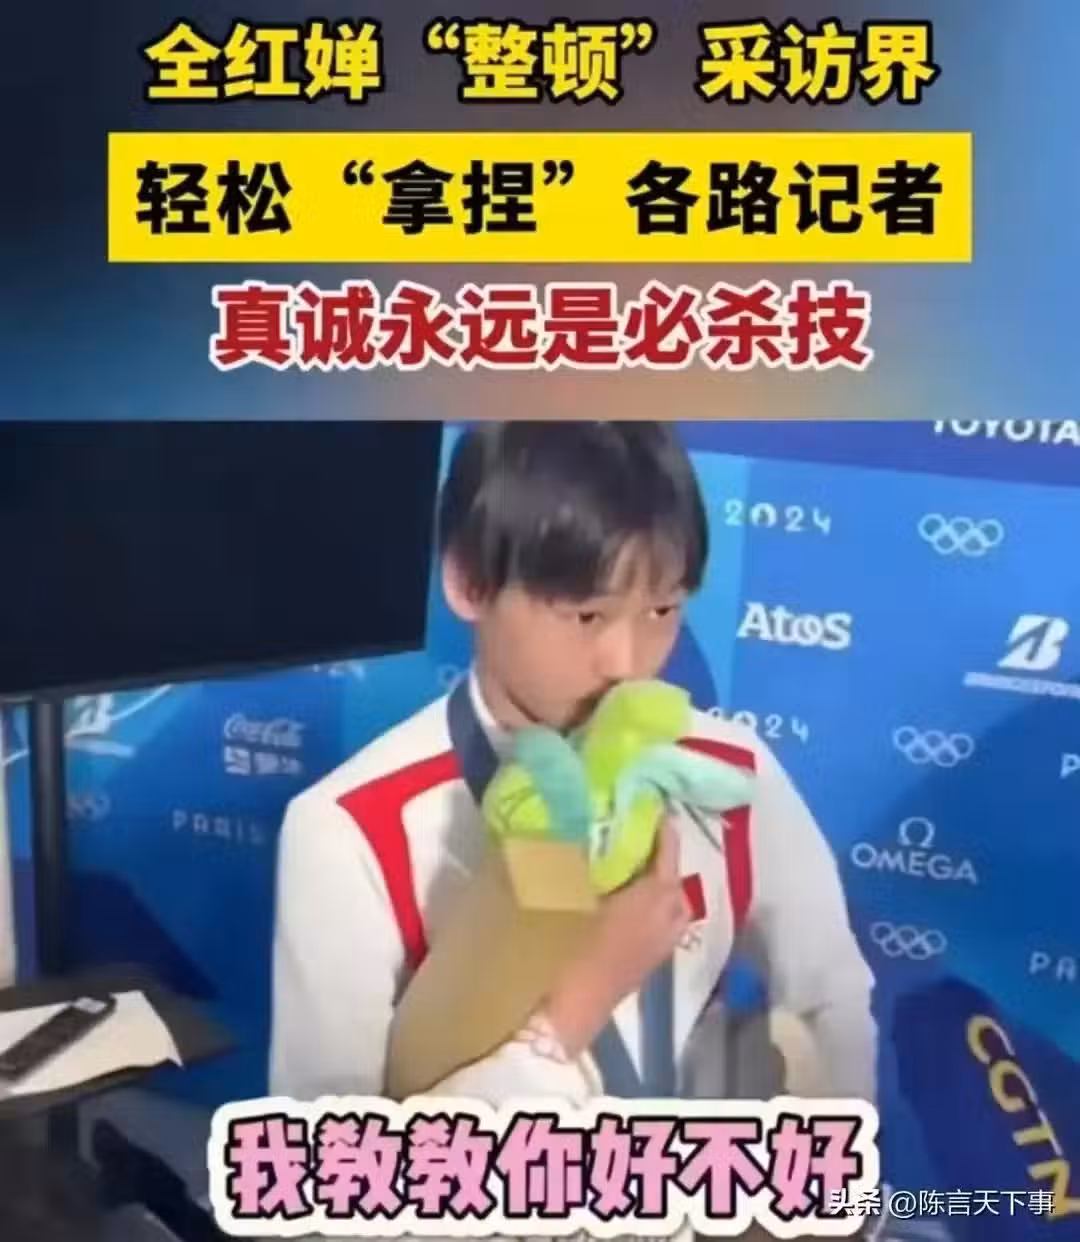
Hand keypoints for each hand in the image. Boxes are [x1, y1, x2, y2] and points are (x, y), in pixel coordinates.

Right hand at [543, 819, 689, 1056]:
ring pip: (671, 904)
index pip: (667, 850)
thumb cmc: (573, 944)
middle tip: (633, 841)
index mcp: (657, 893)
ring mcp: (664, 942)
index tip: (649, 806)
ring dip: (657, 886)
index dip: (661, 827)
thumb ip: (585, 862)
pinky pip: (662, 923)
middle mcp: (669, 915)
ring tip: (627, 874)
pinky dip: (651, 908)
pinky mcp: (653, 963)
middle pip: (674, 878)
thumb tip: (581, 836)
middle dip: (660, 859)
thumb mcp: (576, 893)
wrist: (573, 1008)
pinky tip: (622, 906)